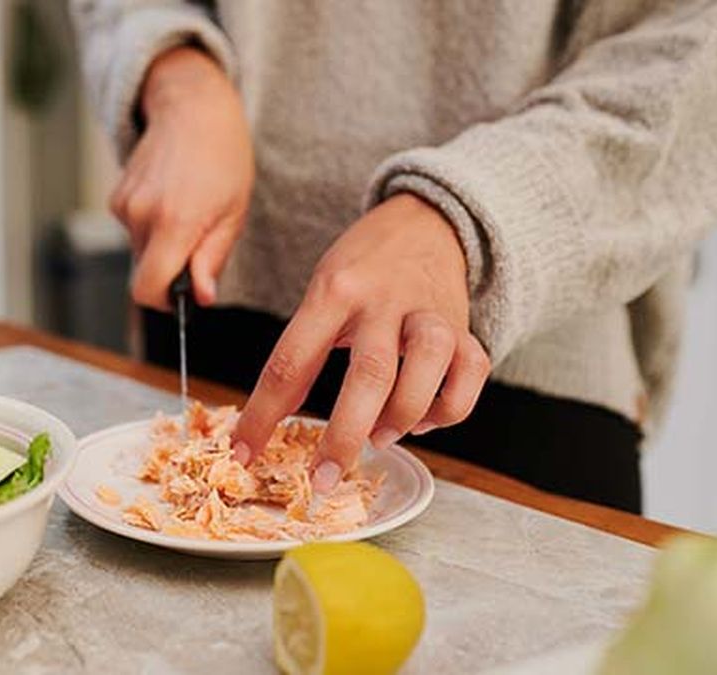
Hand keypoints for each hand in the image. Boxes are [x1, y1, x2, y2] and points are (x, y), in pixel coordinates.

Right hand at [110, 47, 252, 308]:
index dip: (163, 302)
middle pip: (144, 273)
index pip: (146, 290)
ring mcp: (124, 205)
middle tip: (198, 239)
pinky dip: (150, 226)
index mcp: (174, 222)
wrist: (193, 109)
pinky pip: (133, 231)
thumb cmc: (222, 158)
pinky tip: (169, 198)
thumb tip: (200, 297)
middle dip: (169, 269)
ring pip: (139, 252)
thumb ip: (212, 261)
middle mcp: (141, 215)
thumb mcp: (233, 214)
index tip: (181, 295)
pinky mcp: (115, 198)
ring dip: (161, 245)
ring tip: (186, 210)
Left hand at [231, 194, 490, 488]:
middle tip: (324, 477)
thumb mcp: (320, 292)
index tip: (245, 453)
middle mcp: (383, 301)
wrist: (424, 222)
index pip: (290, 361)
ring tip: (382, 437)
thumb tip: (275, 420)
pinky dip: (448, 409)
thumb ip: (302, 349)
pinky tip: (424, 418)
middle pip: (369, 373)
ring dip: (403, 416)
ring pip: (429, 368)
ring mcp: (429, 313)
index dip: (264, 414)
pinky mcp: (466, 327)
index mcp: (333, 292)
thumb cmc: (361, 268)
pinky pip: (471, 375)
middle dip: (344, 435)